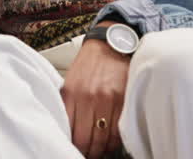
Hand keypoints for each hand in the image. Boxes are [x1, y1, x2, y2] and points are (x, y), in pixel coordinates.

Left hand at [61, 24, 131, 158]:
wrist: (109, 45)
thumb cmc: (88, 65)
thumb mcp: (70, 83)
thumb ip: (68, 106)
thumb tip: (67, 132)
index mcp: (72, 94)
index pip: (71, 132)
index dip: (74, 147)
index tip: (75, 151)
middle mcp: (89, 98)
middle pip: (88, 139)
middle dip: (88, 152)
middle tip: (88, 154)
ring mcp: (108, 100)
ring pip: (105, 138)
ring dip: (102, 149)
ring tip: (99, 151)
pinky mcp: (124, 100)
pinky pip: (120, 130)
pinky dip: (115, 140)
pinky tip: (111, 142)